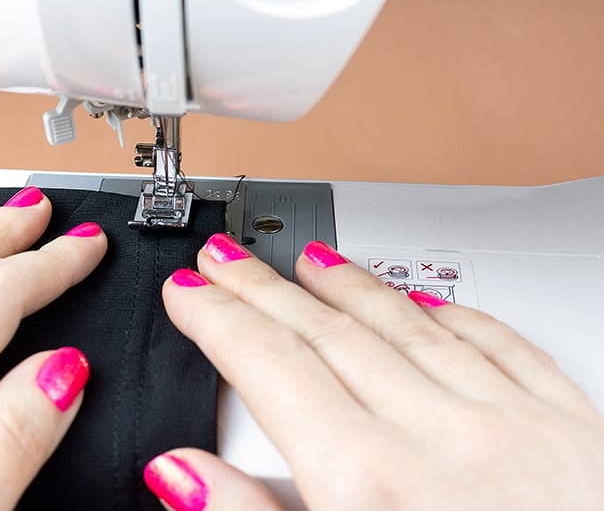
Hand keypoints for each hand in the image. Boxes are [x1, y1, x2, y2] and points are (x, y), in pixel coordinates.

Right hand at [148, 235, 603, 509]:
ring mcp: (516, 429)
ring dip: (349, 286)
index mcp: (371, 486)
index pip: (270, 367)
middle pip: (327, 333)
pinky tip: (431, 300)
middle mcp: (442, 440)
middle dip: (262, 290)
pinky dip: (456, 315)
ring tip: (309, 261)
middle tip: (226, 261)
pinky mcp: (579, 435)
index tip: (190, 293)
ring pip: (408, 324)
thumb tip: (184, 474)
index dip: (218, 320)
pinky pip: (504, 348)